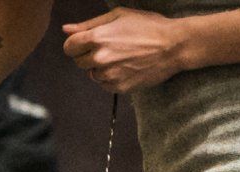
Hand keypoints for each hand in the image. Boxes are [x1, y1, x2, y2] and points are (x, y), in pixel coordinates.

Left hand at [62, 8, 185, 92]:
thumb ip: (89, 25)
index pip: (69, 47)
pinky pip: (105, 85)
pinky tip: (125, 68)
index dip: (75, 45)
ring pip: (92, 75)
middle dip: (88, 56)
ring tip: (120, 58)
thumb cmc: (147, 26)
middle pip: (79, 62)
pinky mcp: (121, 87)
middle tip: (108, 49)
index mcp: (97, 38)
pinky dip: (111, 79)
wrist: (173, 46)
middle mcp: (100, 58)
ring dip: (100, 68)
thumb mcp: (117, 16)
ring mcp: (111, 75)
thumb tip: (66, 30)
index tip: (85, 44)